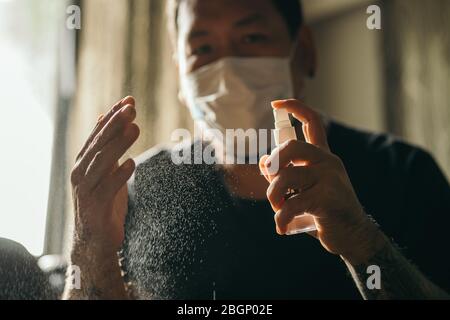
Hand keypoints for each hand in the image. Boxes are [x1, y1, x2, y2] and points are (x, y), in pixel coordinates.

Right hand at [70, 96, 139, 257]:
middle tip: (131, 108)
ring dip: (118, 144)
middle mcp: (81, 173)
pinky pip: (107, 189)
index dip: (112, 116)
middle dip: (115, 124)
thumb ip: (106, 146)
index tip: (128, 100)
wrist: (95, 239)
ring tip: (135, 128)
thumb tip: (106, 117)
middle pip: (99, 144)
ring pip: (102, 162)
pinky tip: (132, 163)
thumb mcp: (105, 170)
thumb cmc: (103, 201)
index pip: (98, 134)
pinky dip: (119, 175)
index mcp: (84, 162)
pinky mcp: (95, 207)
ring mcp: (86, 190)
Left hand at [259, 99, 384, 263]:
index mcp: (322, 156)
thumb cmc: (322, 211)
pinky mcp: (328, 199)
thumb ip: (283, 174)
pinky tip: (282, 227)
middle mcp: (328, 162)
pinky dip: (281, 218)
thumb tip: (264, 161)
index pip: (312, 122)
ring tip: (278, 210)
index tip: (276, 103)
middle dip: (273, 164)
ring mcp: (330, 179)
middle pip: (292, 147)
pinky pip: (292, 204)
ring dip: (274, 197)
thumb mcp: (302, 190)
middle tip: (272, 182)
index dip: (294, 108)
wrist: (352, 236)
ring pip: (286, 178)